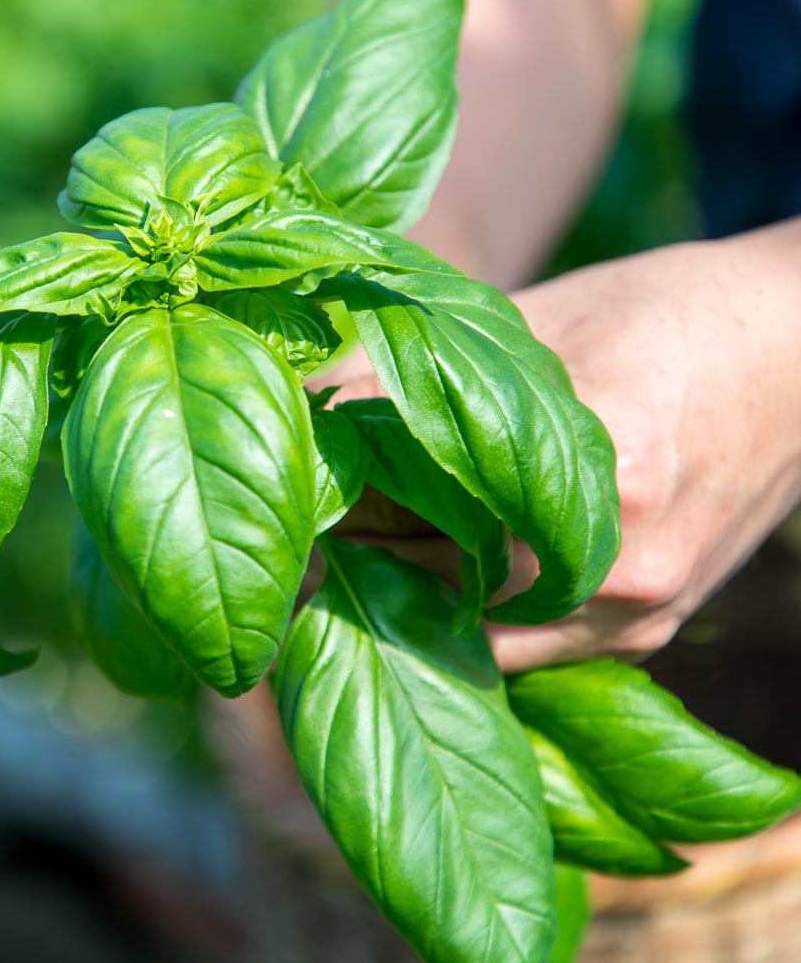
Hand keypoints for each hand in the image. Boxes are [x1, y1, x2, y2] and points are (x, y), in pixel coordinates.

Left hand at [327, 223, 800, 671]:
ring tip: (361, 552)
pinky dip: (473, 620)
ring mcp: (642, 612)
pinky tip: (434, 574)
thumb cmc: (667, 312)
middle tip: (308, 526)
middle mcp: (622, 561)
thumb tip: (306, 406)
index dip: (341, 505)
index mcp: (599, 466)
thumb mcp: (534, 321)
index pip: (416, 514)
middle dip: (362, 559)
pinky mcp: (653, 632)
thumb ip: (420, 371)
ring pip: (478, 640)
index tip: (295, 490)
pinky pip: (532, 650)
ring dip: (411, 602)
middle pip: (438, 589)